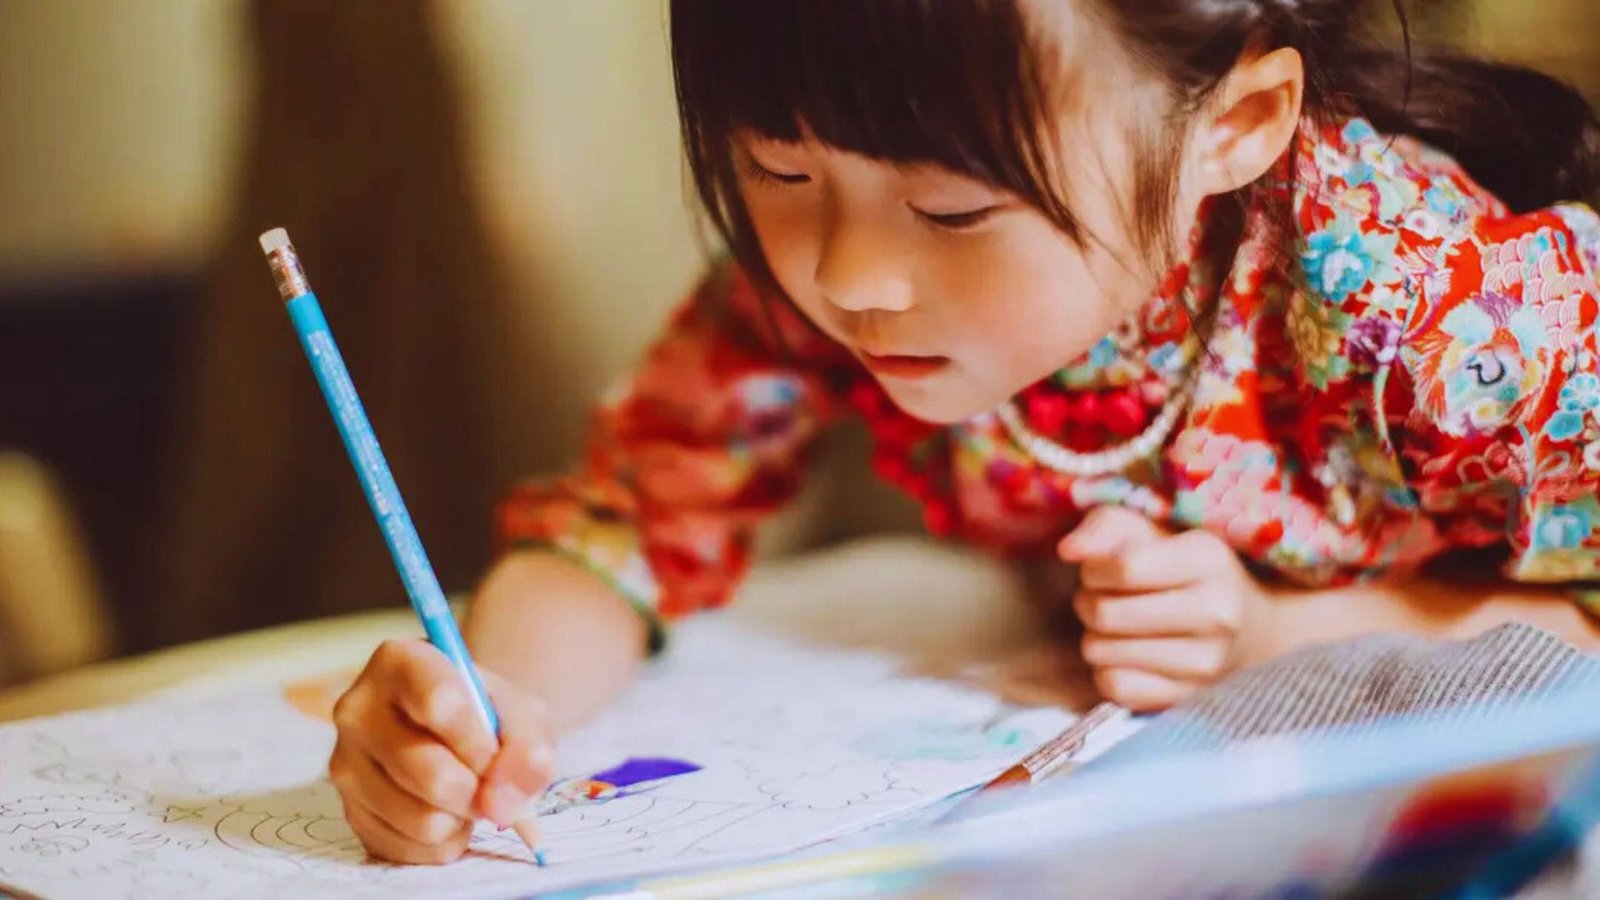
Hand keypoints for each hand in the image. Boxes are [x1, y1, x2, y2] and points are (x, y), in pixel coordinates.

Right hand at [329, 640, 554, 864]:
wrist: (457, 733)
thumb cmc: (486, 714)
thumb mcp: (521, 712)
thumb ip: (527, 748)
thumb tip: (503, 804)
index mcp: (399, 662)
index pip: (439, 702)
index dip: (480, 742)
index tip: (495, 753)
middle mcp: (358, 709)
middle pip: (429, 771)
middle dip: (478, 790)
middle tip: (491, 783)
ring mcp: (346, 763)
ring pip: (421, 818)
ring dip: (462, 818)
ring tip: (466, 793)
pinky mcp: (350, 811)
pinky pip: (408, 849)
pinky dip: (443, 842)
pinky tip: (446, 813)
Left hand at [1058, 506, 1270, 712]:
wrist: (1247, 625)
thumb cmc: (1181, 566)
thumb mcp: (1148, 529)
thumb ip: (1104, 528)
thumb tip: (1069, 550)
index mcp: (1209, 560)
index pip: (1124, 567)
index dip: (1093, 569)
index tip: (1098, 569)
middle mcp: (1217, 614)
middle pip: (1105, 614)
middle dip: (1088, 601)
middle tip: (1102, 597)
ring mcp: (1206, 662)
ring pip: (1101, 652)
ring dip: (1095, 636)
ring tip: (1117, 623)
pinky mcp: (1188, 696)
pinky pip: (1113, 686)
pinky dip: (1107, 669)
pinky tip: (1126, 654)